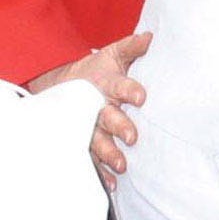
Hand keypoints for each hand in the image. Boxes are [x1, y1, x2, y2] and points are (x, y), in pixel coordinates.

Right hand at [28, 32, 150, 185]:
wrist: (66, 85)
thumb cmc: (98, 69)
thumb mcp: (114, 54)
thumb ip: (132, 47)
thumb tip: (151, 37)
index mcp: (105, 83)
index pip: (119, 85)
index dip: (129, 90)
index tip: (140, 97)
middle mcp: (95, 106)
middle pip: (106, 116)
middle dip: (118, 126)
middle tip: (132, 136)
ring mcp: (87, 125)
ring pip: (96, 140)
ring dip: (108, 153)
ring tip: (121, 164)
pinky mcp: (84, 141)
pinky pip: (90, 157)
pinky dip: (100, 171)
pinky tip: (111, 182)